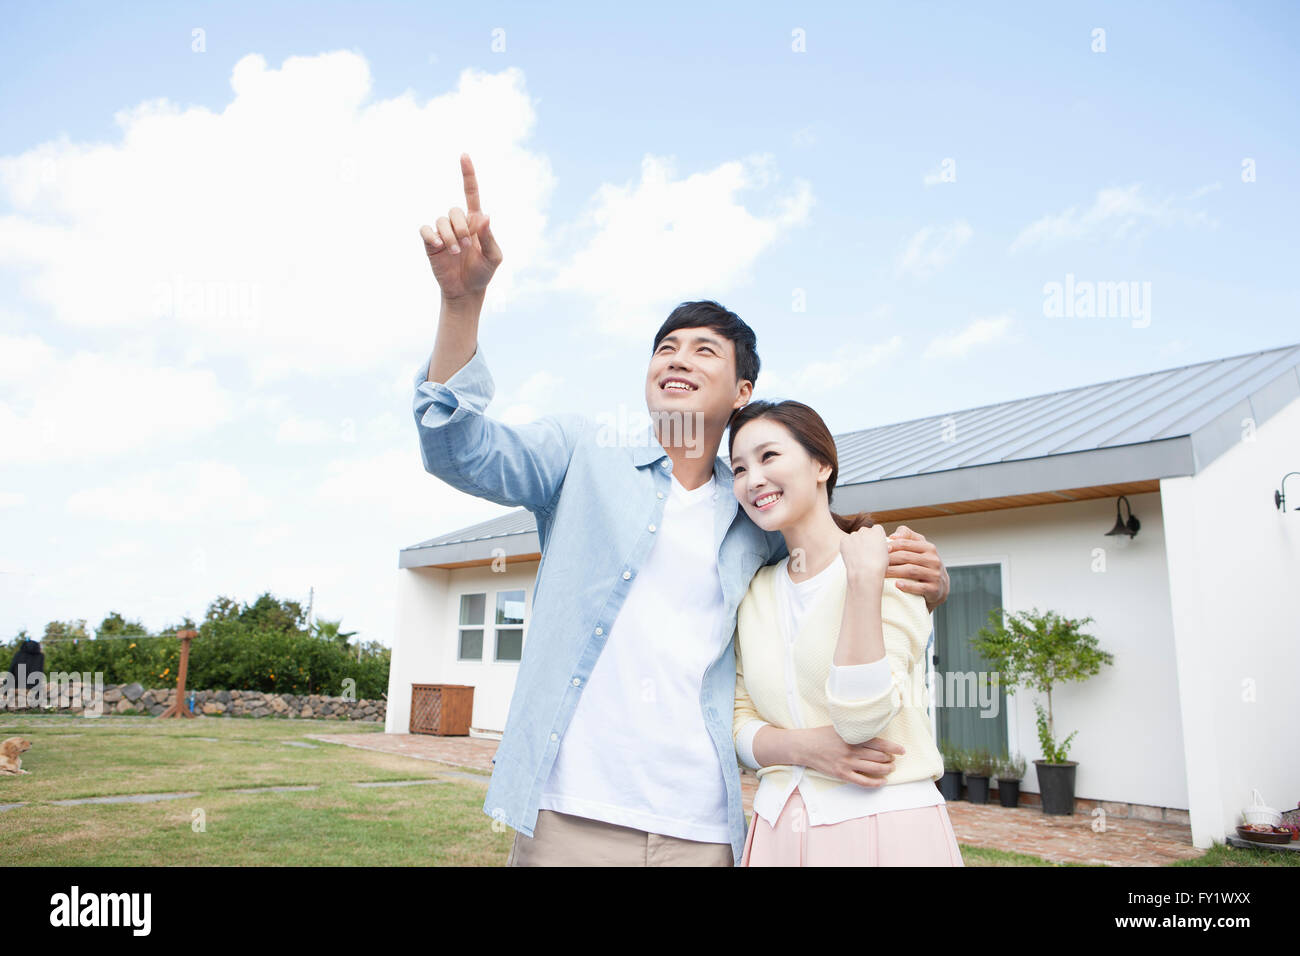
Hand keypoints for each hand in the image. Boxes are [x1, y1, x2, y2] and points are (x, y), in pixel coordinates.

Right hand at [419, 153, 502, 300]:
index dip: (468, 174)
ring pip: (441, 220)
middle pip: (454, 210)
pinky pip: (426, 230)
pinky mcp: (431, 243)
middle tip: (466, 245)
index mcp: (476, 222)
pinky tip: (438, 245)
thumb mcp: (494, 257)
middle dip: (461, 227)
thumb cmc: (483, 273)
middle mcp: (458, 223)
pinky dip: (432, 236)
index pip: (471, 193)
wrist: (466, 291)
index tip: (464, 155)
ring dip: (449, 236)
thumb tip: (485, 216)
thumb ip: (490, 238)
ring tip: (456, 252)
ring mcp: (443, 232)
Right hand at [801, 726, 904, 787]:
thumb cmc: (822, 735)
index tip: (902, 750)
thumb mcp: (840, 728)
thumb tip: (872, 734)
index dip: (893, 747)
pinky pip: (863, 781)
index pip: (879, 742)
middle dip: (890, 759)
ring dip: (886, 769)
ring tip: (890, 768)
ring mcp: (847, 763)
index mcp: (853, 737)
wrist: (804, 746)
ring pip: (874, 769)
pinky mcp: (842, 774)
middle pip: (879, 756)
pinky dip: (875, 782)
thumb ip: (855, 731)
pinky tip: (882, 781)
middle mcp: (852, 750)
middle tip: (893, 759)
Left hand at [839, 525, 888, 582]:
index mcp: (878, 531)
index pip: (876, 529)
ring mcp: (854, 534)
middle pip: (864, 532)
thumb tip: (876, 545)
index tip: (874, 545)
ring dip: (855, 543)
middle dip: (864, 539)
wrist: (866, 572)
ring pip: (854, 537)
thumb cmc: (878, 565)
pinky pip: (845, 541)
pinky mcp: (844, 540)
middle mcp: (865, 530)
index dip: (875, 538)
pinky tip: (851, 556)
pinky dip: (847, 547)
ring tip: (858, 556)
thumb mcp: (886, 552)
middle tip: (865, 552)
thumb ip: (880, 544)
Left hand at [884, 525, 948, 611]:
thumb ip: (907, 536)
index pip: (906, 543)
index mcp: (928, 547)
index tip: (879, 549)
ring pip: (911, 571)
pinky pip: (919, 587)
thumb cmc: (924, 563)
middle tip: (875, 563)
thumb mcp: (919, 547)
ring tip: (881, 574)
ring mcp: (935, 574)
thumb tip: (893, 536)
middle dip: (890, 559)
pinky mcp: (934, 589)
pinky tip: (896, 585)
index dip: (891, 546)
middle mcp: (933, 560)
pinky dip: (908, 586)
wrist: (940, 586)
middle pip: (907, 557)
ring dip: (894, 572)